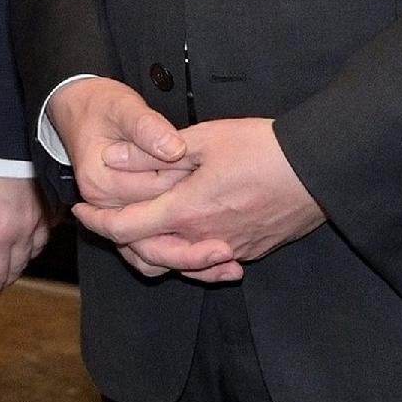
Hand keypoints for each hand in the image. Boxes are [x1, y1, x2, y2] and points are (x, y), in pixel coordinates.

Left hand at [0, 159, 49, 304]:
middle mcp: (23, 229)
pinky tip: (32, 235)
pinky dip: (39, 238)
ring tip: (11, 263)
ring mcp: (42, 216)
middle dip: (4, 279)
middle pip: (17, 267)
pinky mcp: (51, 202)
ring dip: (22, 261)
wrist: (6, 129)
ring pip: (35, 250)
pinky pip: (49, 229)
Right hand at [44, 79, 194, 213]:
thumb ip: (147, 127)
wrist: (78, 108)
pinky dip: (166, 193)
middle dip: (182, 180)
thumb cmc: (99, 106)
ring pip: (157, 206)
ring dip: (176, 188)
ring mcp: (108, 205)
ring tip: (190, 165)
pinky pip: (150, 204)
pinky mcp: (117, 204)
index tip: (199, 151)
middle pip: (158, 200)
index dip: (184, 167)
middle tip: (202, 159)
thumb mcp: (123, 107)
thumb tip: (174, 149)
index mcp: (99, 180)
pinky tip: (178, 177)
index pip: (156, 185)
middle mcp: (100, 200)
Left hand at [76, 115, 321, 284]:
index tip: (81, 209)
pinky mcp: (250, 251)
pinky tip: (189, 236)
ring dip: (154, 247)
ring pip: (177, 262)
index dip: (97, 221)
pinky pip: (208, 261)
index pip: (125, 229)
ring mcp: (228, 250)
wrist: (320, 170)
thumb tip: (111, 159)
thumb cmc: (263, 148)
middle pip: (146, 254)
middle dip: (119, 238)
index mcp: (185, 211)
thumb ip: (153, 153)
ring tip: (142, 225)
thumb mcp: (204, 139)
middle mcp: (202, 240)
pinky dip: (188, 252)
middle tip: (103, 217)